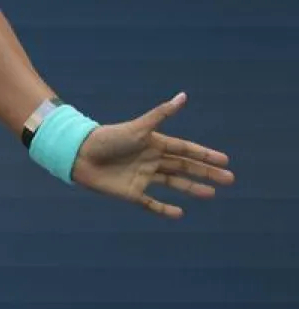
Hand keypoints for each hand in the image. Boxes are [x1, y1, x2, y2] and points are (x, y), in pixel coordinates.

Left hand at [70, 92, 233, 217]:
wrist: (79, 154)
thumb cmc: (108, 138)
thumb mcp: (139, 127)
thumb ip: (162, 114)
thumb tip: (183, 96)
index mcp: (153, 143)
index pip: (185, 149)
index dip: (204, 155)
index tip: (225, 160)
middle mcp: (150, 160)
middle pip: (184, 167)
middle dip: (206, 173)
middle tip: (229, 179)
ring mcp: (141, 177)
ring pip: (173, 184)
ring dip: (192, 189)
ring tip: (211, 194)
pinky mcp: (131, 193)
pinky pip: (151, 203)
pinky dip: (164, 209)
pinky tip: (180, 213)